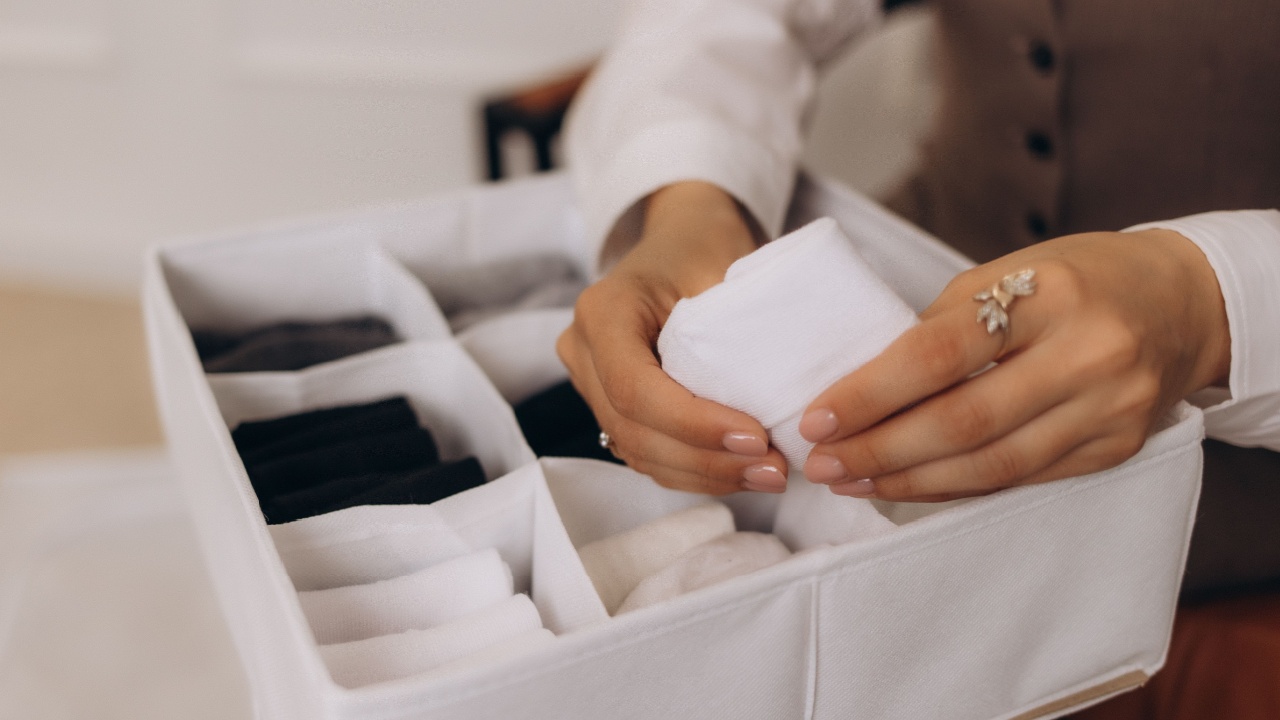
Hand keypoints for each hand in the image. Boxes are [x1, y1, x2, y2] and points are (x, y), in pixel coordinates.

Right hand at [557, 182, 791, 493]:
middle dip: (706, 459)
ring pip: (639, 451)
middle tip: (774, 469)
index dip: (693, 423)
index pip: (635, 387)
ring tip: (768, 476)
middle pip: (634, 428)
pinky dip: (695, 471)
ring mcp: (592, 383)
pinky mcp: (614, 406)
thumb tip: (783, 392)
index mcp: (603, 311)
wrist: (682, 237)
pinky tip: (743, 472)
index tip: (756, 437)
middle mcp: (584, 350)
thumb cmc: (703, 244)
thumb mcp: (722, 267)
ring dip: (705, 474)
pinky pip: (648, 453)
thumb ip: (737, 326)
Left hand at [797, 229, 1230, 500]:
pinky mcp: (1116, 450)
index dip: (870, 393)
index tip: (815, 419)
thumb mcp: (1010, 274)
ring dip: (909, 481)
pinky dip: (956, 487)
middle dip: (879, 450)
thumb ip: (943, 325)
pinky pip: (1020, 480)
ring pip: (991, 466)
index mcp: (1051, 294)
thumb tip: (861, 388)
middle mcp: (1088, 355)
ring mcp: (1109, 410)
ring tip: (852, 482)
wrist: (1182, 304)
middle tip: (822, 464)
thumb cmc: (1076, 280)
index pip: (940, 352)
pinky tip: (909, 486)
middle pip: (964, 421)